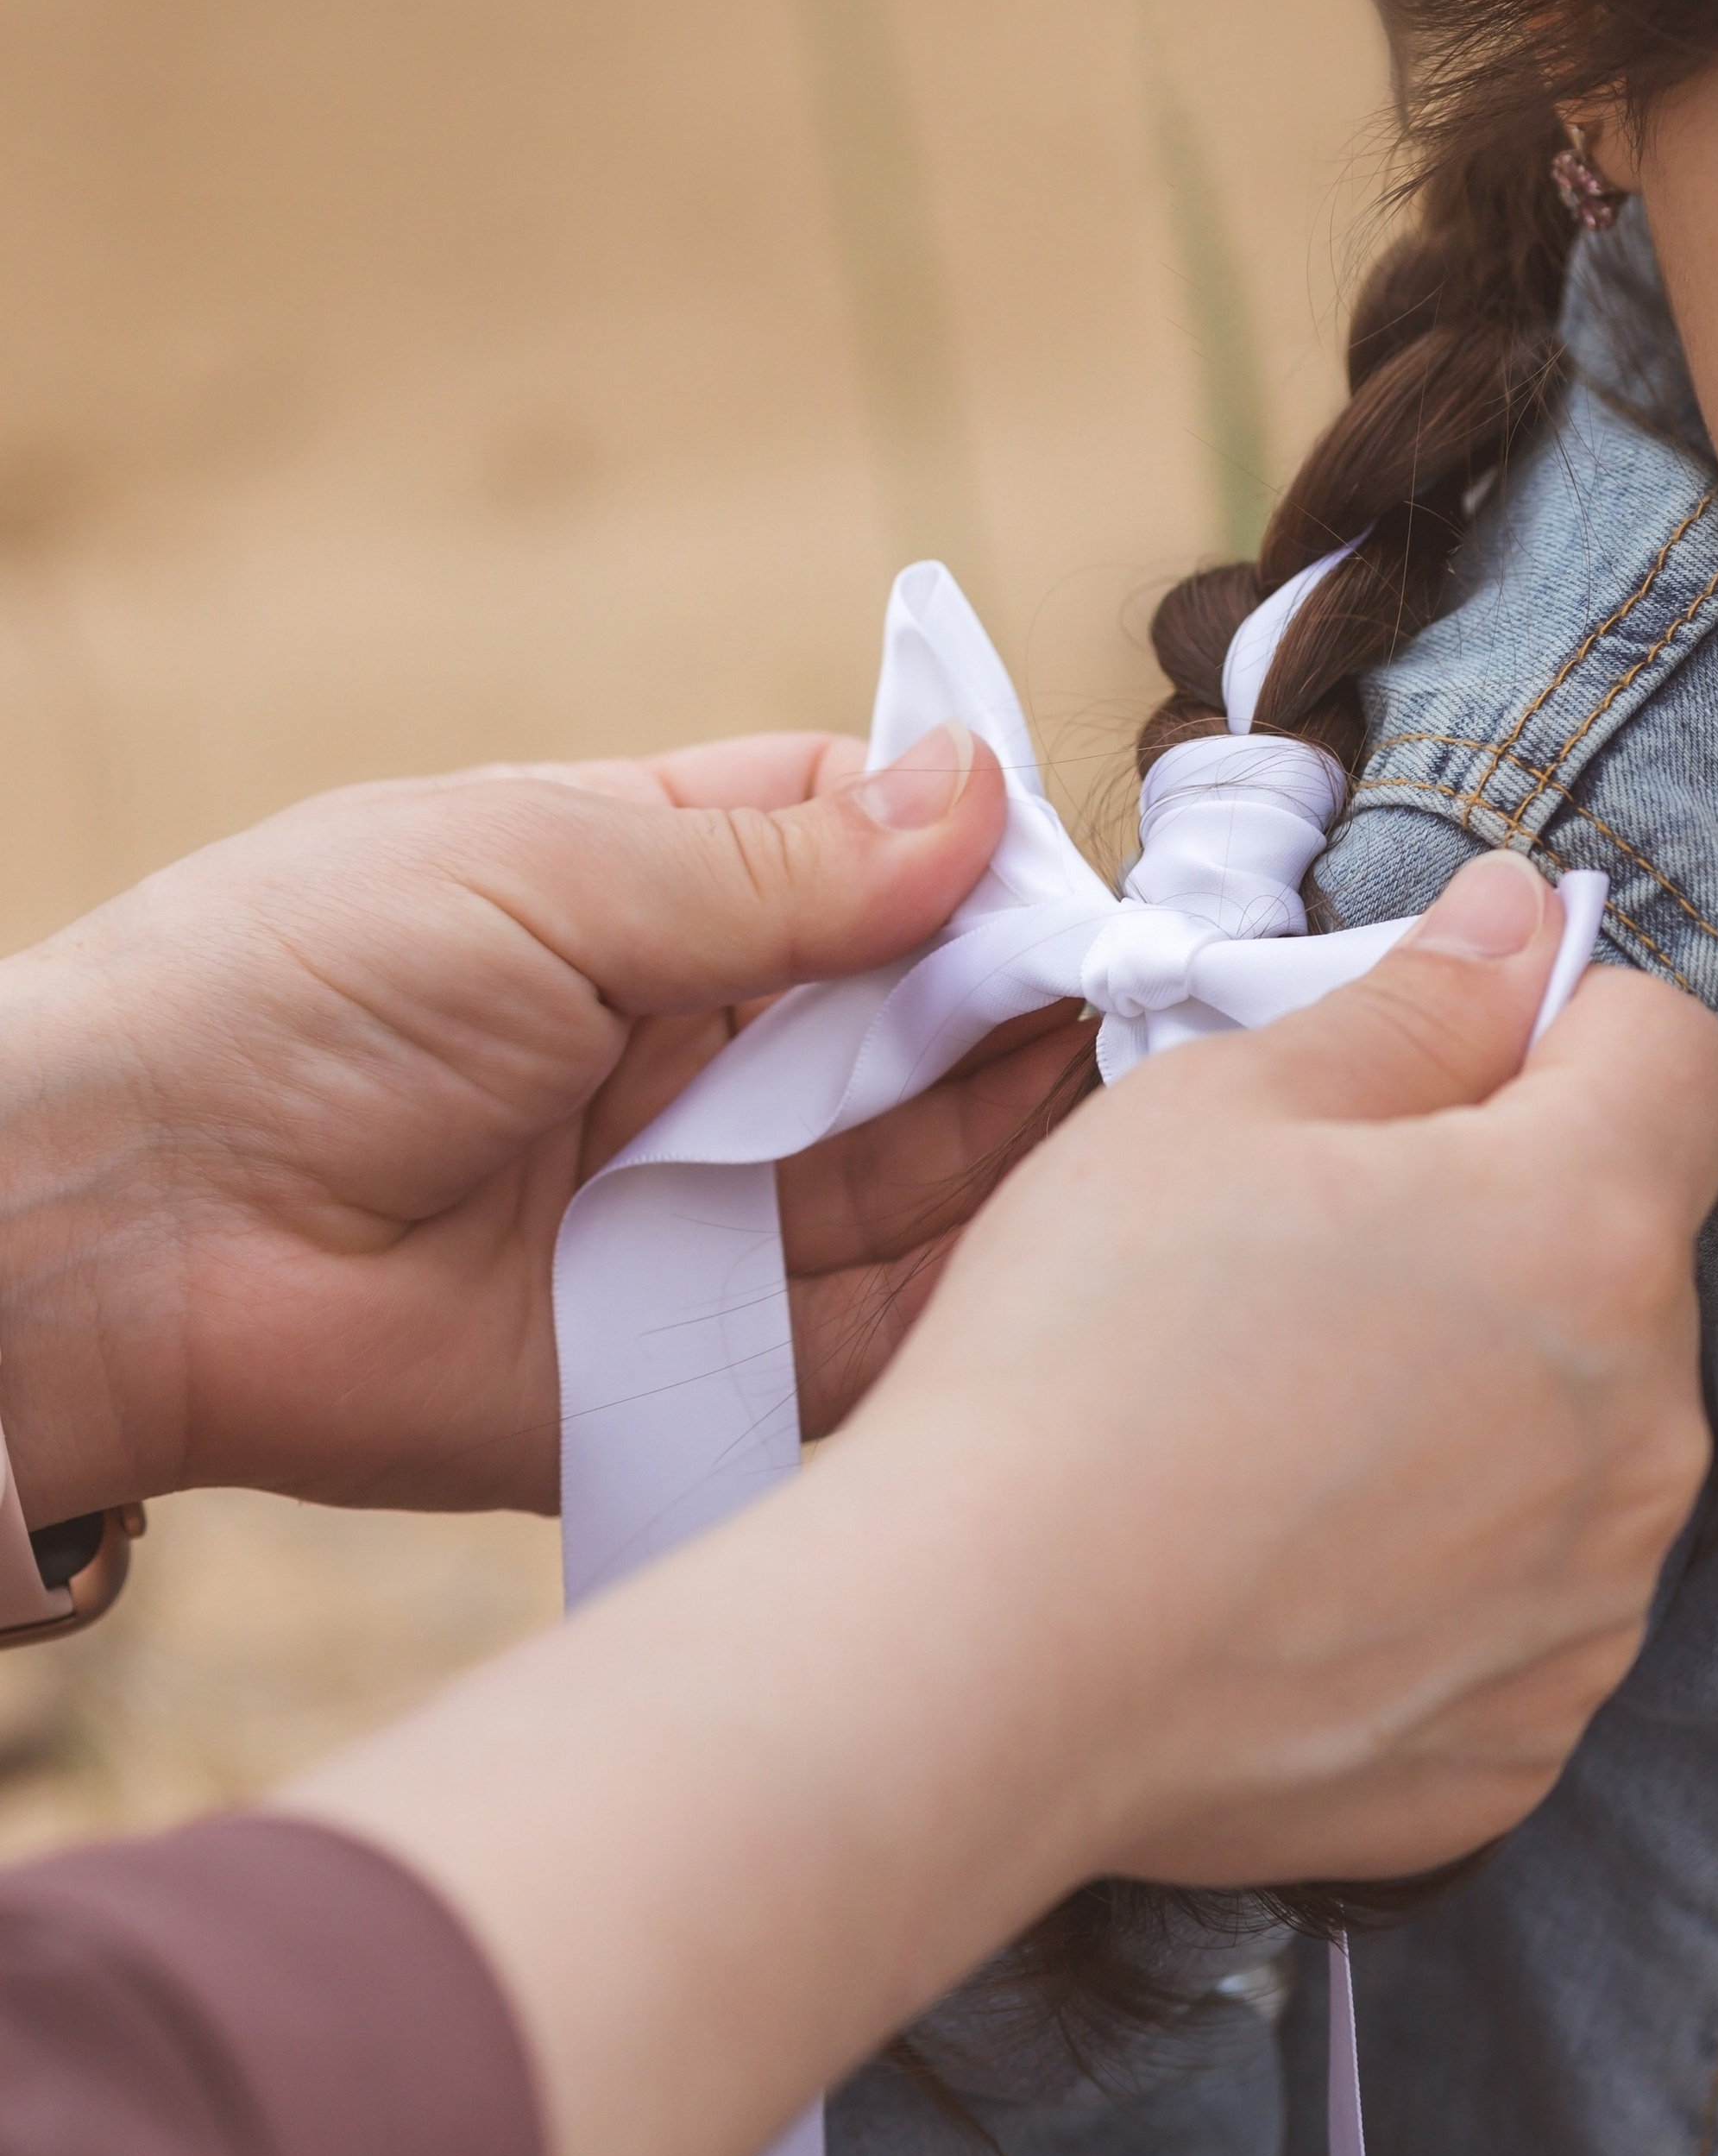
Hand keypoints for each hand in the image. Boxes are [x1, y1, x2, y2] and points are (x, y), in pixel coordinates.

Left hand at [0, 727, 1086, 1520]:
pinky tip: (1066, 1259)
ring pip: (919, 1173)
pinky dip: (965, 1303)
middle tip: (1155, 1009)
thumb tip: (980, 793)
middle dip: (1030, 1008)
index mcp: (649, 897)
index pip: (867, 853)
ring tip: (1144, 1117)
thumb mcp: (546, 871)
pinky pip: (865, 1337)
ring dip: (1025, 1144)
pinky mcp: (688, 1362)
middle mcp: (693, 1052)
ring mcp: (699, 1210)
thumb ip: (774, 866)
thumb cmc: (293, 992)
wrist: (125, 1232)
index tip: (1087, 885)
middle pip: (921, 1020)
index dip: (978, 861)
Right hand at [291, 849, 1717, 2155]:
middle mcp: (1644, 1427)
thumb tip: (1517, 922)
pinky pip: (1519, 1607)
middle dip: (1504, 1229)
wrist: (983, 1664)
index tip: (1444, 1062)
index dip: (1563, 1028)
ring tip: (1277, 1435)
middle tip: (1303, 1265)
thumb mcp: (1222, 1106)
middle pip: (1622, 1259)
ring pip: (1578, 1440)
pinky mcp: (1524, 1745)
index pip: (1676, 1057)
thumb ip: (1415, 1005)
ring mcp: (1593, 1604)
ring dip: (1480, 1408)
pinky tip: (1284, 1569)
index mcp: (1585, 1227)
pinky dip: (1435, 1575)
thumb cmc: (1088, 1354)